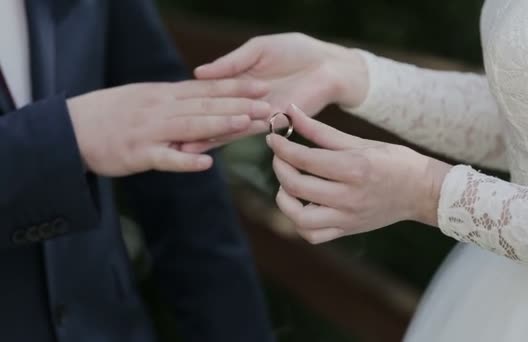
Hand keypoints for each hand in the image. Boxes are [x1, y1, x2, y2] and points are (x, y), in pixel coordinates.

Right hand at [68, 80, 270, 175]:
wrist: (69, 130)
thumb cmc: (108, 115)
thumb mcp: (142, 99)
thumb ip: (172, 101)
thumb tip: (199, 100)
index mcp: (162, 95)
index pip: (205, 89)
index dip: (235, 87)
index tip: (261, 86)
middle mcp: (160, 108)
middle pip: (204, 105)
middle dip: (238, 104)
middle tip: (268, 105)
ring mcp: (149, 131)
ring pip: (190, 126)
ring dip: (219, 124)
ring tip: (247, 122)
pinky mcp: (137, 154)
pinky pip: (165, 158)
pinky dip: (186, 161)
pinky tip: (207, 164)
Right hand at [180, 33, 367, 153]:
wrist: (328, 63)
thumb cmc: (295, 51)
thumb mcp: (256, 51)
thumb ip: (230, 64)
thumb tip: (198, 73)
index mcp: (240, 83)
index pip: (210, 96)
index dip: (190, 103)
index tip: (165, 110)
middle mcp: (246, 103)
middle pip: (214, 116)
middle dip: (191, 126)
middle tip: (164, 136)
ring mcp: (259, 115)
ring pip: (226, 128)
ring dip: (204, 137)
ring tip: (178, 146)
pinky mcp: (274, 122)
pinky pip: (248, 130)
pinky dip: (228, 136)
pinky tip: (207, 143)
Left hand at [266, 105, 451, 243]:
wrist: (422, 192)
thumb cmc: (394, 161)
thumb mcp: (359, 141)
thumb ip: (320, 130)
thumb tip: (291, 112)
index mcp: (355, 168)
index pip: (306, 158)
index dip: (282, 147)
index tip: (273, 138)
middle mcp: (350, 196)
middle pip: (298, 185)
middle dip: (280, 167)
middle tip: (279, 157)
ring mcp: (348, 217)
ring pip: (301, 218)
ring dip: (285, 200)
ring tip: (287, 184)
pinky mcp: (348, 230)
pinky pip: (313, 235)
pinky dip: (299, 222)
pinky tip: (301, 204)